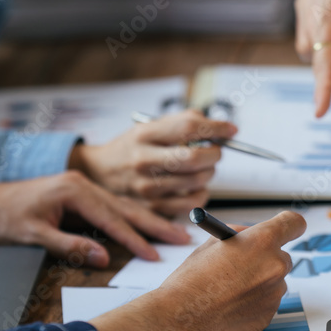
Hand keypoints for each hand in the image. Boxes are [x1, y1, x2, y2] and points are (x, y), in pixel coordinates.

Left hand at [0, 171, 190, 266]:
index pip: (111, 218)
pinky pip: (112, 207)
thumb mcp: (33, 235)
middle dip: (155, 225)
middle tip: (181, 238)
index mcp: (73, 190)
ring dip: (148, 221)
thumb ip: (70, 245)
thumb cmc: (2, 217)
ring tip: (173, 232)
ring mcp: (81, 188)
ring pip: (122, 206)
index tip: (153, 254)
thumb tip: (102, 257)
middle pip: (125, 208)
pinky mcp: (79, 196)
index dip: (134, 239)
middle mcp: (82, 185)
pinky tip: (146, 225)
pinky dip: (131, 218)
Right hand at [68, 110, 235, 215]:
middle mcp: (144, 161)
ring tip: (202, 168)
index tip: (230, 129)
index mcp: (145, 135)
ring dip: (209, 173)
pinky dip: (201, 194)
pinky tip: (196, 187)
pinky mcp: (153, 208)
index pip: (189, 127)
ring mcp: (147, 187)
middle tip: (215, 151)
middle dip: (214, 153)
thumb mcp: (150, 126)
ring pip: (197, 181)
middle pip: (195, 158)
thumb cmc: (132, 148)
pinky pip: (191, 204)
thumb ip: (184, 122)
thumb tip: (222, 127)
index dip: (216, 128)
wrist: (100, 172)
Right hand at [89, 211, 306, 330]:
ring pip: (274, 281)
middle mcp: (274, 267)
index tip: (284, 228)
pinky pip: (267, 302)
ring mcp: (274, 294)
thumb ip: (239, 236)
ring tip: (227, 289)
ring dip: (258, 282)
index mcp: (261, 242)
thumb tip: (251, 236)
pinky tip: (228, 305)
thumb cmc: (190, 281)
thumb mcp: (212, 244)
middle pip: (283, 256)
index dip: (288, 225)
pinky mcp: (269, 316)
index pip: (293, 224)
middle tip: (245, 264)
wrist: (179, 320)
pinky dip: (253, 302)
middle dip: (266, 258)